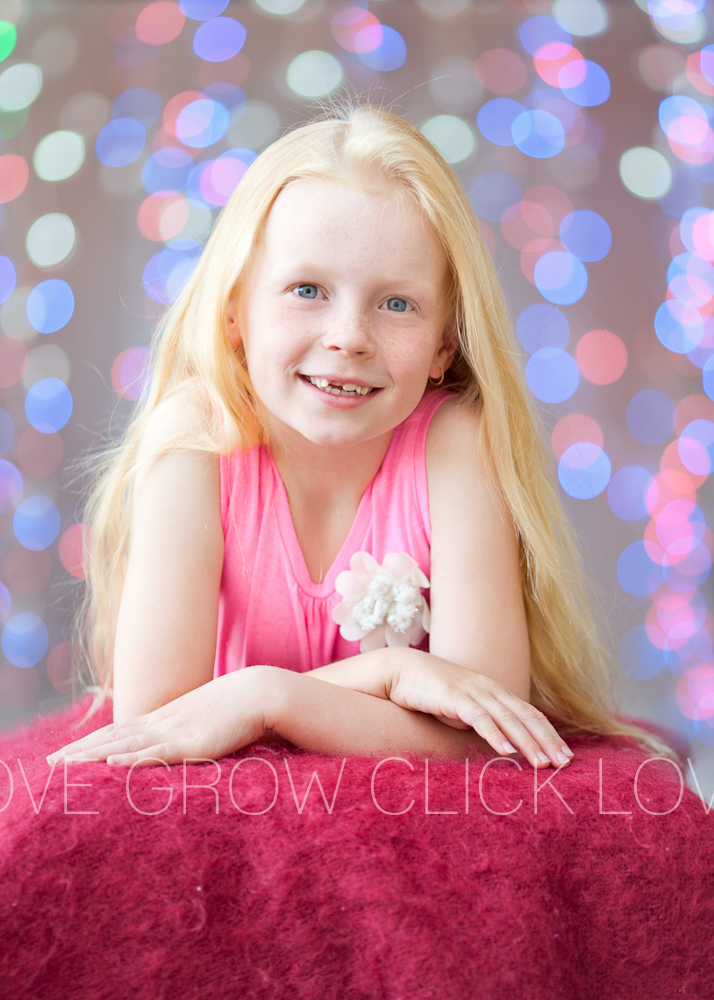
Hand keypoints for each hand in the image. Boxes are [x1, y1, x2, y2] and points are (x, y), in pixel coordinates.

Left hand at [45, 667, 270, 767]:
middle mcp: (162, 723)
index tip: (65, 753)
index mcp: (164, 718)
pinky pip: (157, 754)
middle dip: (80, 752)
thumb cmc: (236, 709)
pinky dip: (133, 758)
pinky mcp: (193, 744)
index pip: (117, 732)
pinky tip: (112, 764)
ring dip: (93, 758)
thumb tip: (173, 743)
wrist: (260, 692)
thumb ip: (184, 730)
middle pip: (112, 738)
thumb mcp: (201, 720)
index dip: (90, 743)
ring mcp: (175, 732)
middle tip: (50, 764)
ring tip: (67, 766)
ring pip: (126, 746)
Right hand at [388, 653, 574, 767]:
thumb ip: (483, 721)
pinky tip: (506, 751)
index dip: (549, 734)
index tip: (565, 756)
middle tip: (564, 763)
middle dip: (547, 740)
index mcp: (495, 692)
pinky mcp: (454, 697)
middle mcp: (490, 689)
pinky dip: (495, 734)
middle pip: (526, 716)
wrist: (401, 670)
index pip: (529, 714)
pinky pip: (479, 718)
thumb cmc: (432, 693)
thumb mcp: (464, 708)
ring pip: (508, 719)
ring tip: (542, 764)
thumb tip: (501, 742)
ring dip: (527, 742)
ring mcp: (473, 692)